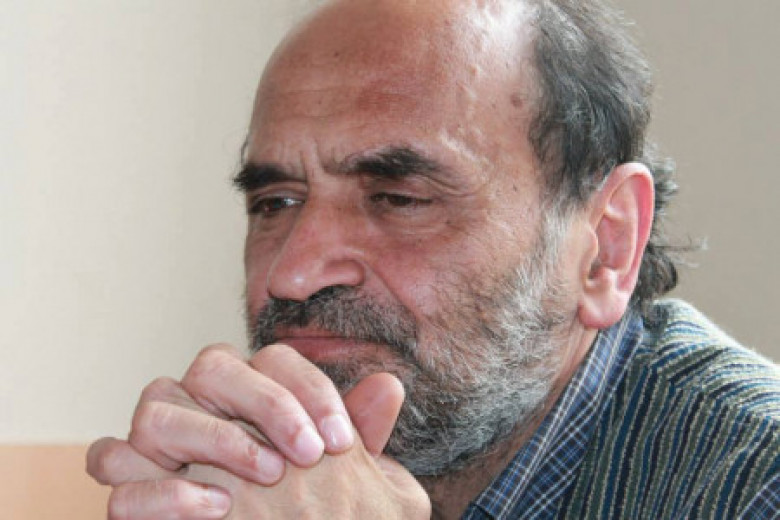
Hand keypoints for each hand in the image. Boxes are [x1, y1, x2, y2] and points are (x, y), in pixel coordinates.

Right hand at [87, 343, 414, 517]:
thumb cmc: (299, 510)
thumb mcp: (340, 477)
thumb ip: (356, 430)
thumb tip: (390, 385)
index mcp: (249, 390)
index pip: (274, 360)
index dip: (310, 392)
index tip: (341, 442)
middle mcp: (198, 401)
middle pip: (213, 366)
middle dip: (264, 402)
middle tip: (308, 453)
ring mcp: (154, 441)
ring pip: (157, 408)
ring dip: (214, 437)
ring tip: (268, 475)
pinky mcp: (126, 485)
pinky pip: (114, 463)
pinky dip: (160, 486)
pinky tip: (216, 507)